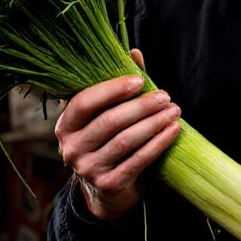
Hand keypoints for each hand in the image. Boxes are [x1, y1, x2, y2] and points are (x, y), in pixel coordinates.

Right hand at [55, 48, 180, 219]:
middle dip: (141, 106)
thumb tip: (134, 53)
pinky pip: (139, 160)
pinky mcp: (109, 184)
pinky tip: (174, 130)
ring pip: (125, 141)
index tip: (139, 80)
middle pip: (109, 122)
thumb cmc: (108, 139)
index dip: (112, 89)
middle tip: (166, 96)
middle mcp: (72, 148)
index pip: (84, 102)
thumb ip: (118, 85)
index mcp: (66, 125)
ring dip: (154, 123)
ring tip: (174, 111)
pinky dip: (159, 143)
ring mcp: (88, 169)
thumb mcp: (106, 113)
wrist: (106, 187)